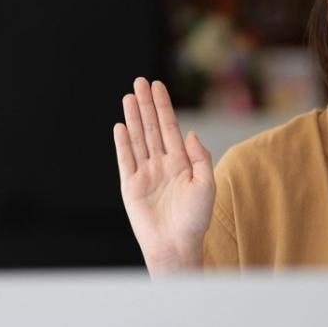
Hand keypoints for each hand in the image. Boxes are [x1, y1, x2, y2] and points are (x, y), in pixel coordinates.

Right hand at [113, 78, 215, 272]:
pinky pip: (125, 160)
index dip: (164, 106)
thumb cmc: (195, 219)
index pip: (170, 128)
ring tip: (129, 96)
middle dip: (146, 104)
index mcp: (181, 163)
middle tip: (140, 81)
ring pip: (138, 139)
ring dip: (134, 117)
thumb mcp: (206, 185)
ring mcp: (145, 174)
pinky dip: (122, 143)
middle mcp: (162, 165)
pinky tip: (121, 126)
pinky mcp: (131, 186)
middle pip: (152, 128)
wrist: (176, 245)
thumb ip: (200, 158)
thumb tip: (189, 133)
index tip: (158, 86)